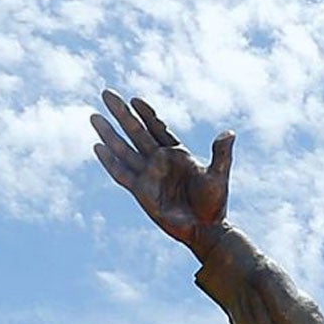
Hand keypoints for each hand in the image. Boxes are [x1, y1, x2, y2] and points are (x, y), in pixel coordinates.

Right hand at [90, 90, 233, 257]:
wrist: (205, 230)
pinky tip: (98, 147)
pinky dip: (109, 161)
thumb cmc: (214, 204)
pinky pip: (122, 173)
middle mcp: (159, 161)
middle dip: (121, 113)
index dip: (146, 114)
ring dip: (109, 133)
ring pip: (124, 149)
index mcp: (177, 154)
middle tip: (106, 93)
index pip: (158, 128)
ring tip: (94, 116)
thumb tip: (229, 132)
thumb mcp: (218, 176)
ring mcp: (148, 175)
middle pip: (136, 131)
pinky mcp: (141, 191)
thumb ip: (221, 154)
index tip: (134, 99)